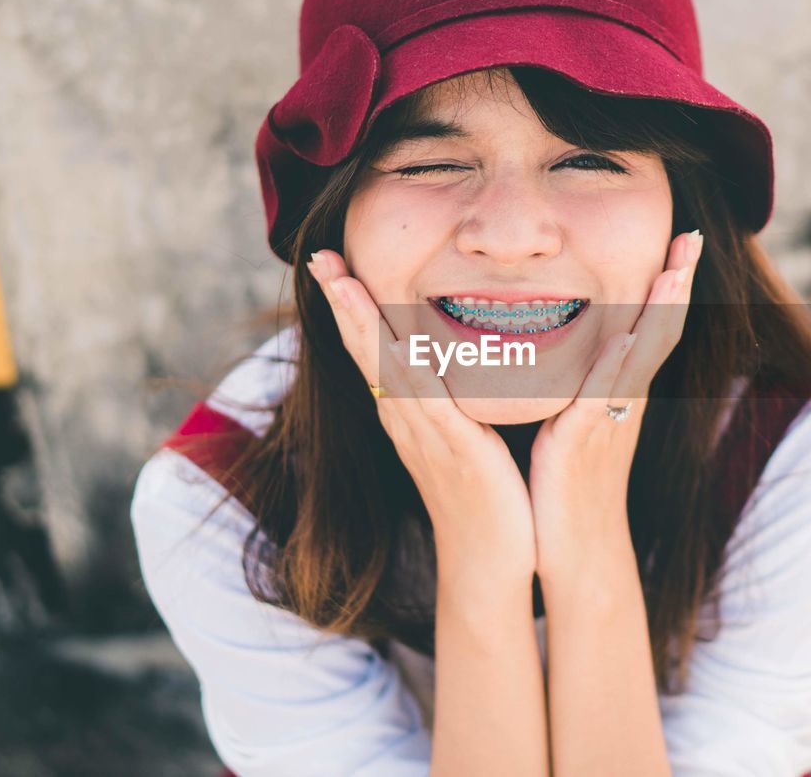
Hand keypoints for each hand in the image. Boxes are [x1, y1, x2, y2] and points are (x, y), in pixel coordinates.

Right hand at [306, 250, 536, 584]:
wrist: (491, 556)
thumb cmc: (489, 494)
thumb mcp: (471, 435)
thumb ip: (464, 398)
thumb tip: (467, 361)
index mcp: (410, 412)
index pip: (375, 348)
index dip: (352, 306)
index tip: (335, 261)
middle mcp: (405, 417)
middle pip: (365, 348)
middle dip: (342, 299)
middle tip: (320, 254)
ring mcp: (420, 431)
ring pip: (381, 363)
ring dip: (358, 319)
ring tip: (337, 277)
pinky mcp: (448, 445)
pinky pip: (422, 396)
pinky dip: (405, 366)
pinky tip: (391, 340)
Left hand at [528, 230, 703, 577]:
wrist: (574, 547)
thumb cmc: (567, 485)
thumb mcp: (576, 424)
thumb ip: (581, 386)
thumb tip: (582, 349)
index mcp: (620, 392)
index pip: (652, 326)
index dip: (668, 285)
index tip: (680, 240)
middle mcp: (625, 400)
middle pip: (662, 329)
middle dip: (678, 282)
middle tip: (692, 235)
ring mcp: (612, 419)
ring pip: (646, 354)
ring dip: (662, 310)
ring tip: (676, 267)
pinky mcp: (588, 442)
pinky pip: (606, 396)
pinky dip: (616, 366)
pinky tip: (624, 338)